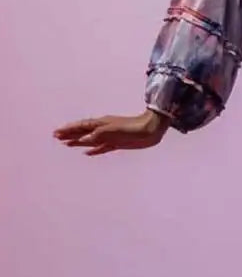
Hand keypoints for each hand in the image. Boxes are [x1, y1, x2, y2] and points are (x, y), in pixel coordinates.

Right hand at [53, 109, 170, 156]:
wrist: (150, 130)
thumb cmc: (132, 128)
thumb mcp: (112, 131)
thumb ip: (97, 135)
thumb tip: (83, 139)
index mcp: (101, 124)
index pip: (81, 126)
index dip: (69, 129)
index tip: (57, 133)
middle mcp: (103, 129)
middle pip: (83, 132)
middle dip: (70, 134)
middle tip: (57, 137)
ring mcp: (110, 136)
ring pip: (90, 139)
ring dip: (78, 141)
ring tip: (67, 144)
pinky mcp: (118, 143)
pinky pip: (101, 147)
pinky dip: (93, 149)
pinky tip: (88, 152)